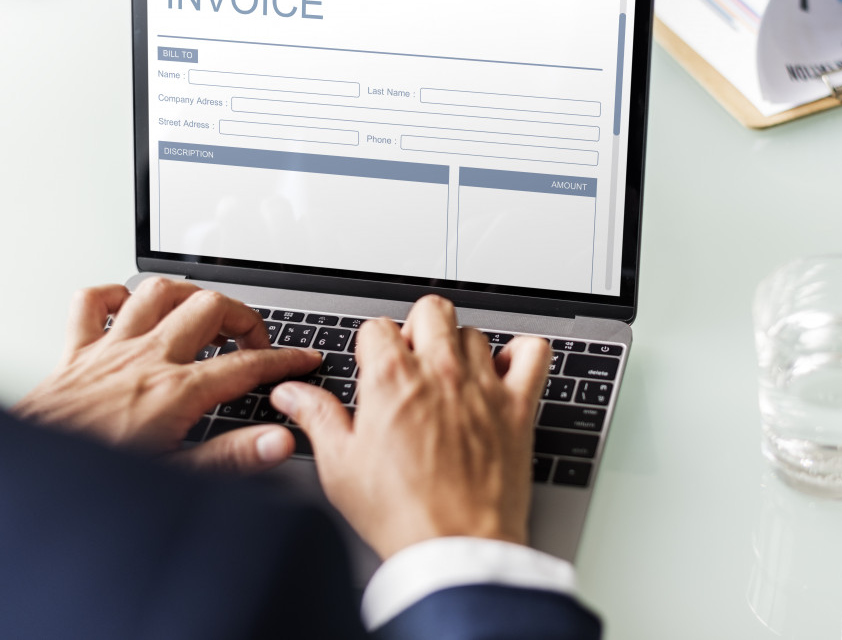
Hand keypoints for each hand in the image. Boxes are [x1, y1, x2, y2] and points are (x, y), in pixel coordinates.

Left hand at [13, 278, 321, 473]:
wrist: (35, 469)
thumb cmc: (96, 474)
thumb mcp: (176, 476)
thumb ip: (233, 457)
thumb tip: (278, 441)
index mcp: (176, 392)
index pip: (246, 366)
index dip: (285, 360)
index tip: (304, 359)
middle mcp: (146, 360)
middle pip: (209, 309)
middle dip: (243, 317)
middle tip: (253, 340)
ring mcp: (110, 350)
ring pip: (157, 292)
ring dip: (187, 297)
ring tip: (205, 315)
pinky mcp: (76, 352)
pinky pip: (92, 302)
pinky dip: (113, 296)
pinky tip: (131, 309)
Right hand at [270, 295, 550, 559]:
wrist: (454, 547)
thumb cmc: (400, 513)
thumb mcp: (341, 467)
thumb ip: (318, 418)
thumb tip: (292, 394)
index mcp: (391, 380)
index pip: (378, 327)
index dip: (372, 346)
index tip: (375, 367)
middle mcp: (439, 373)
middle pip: (431, 310)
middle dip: (418, 328)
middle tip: (414, 362)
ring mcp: (482, 386)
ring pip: (475, 332)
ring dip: (462, 347)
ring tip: (452, 377)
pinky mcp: (517, 406)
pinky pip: (533, 353)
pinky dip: (522, 353)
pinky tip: (506, 371)